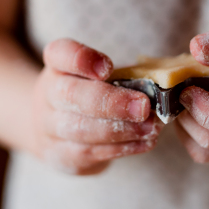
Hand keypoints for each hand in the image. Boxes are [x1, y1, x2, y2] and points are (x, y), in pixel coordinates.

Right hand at [31, 39, 161, 174]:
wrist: (51, 128)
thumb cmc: (87, 93)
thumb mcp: (98, 76)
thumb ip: (123, 76)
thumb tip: (161, 84)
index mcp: (57, 65)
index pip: (60, 53)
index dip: (82, 59)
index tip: (107, 67)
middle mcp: (47, 93)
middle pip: (71, 95)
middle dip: (111, 102)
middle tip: (143, 106)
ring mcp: (48, 127)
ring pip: (80, 129)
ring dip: (121, 130)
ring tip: (151, 127)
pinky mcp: (59, 155)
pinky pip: (90, 153)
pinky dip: (122, 148)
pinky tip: (144, 142)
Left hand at [176, 17, 208, 162]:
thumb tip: (197, 48)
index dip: (207, 108)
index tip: (189, 87)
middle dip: (189, 113)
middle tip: (182, 85)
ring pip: (204, 149)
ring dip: (185, 122)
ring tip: (189, 93)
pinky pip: (203, 152)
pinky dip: (187, 131)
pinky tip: (191, 106)